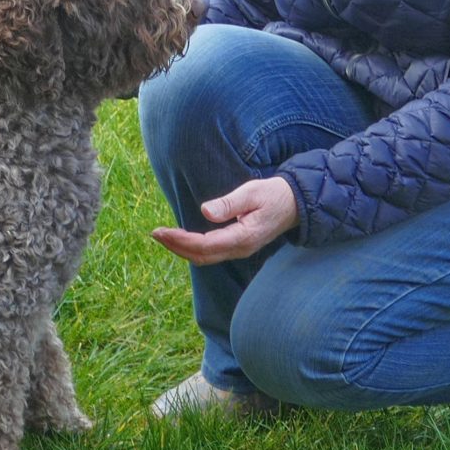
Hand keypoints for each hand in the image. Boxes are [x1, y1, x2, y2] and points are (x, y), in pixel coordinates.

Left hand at [152, 176, 298, 264]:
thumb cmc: (273, 194)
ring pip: (205, 257)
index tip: (161, 231)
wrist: (295, 204)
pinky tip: (181, 239)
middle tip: (155, 234)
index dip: (181, 240)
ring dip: (182, 249)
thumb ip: (230, 203)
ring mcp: (239, 250)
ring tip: (162, 236)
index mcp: (243, 237)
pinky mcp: (238, 247)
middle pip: (201, 256)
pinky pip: (211, 254)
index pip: (205, 244)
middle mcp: (240, 249)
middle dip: (176, 247)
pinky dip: (192, 249)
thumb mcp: (253, 192)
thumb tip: (205, 211)